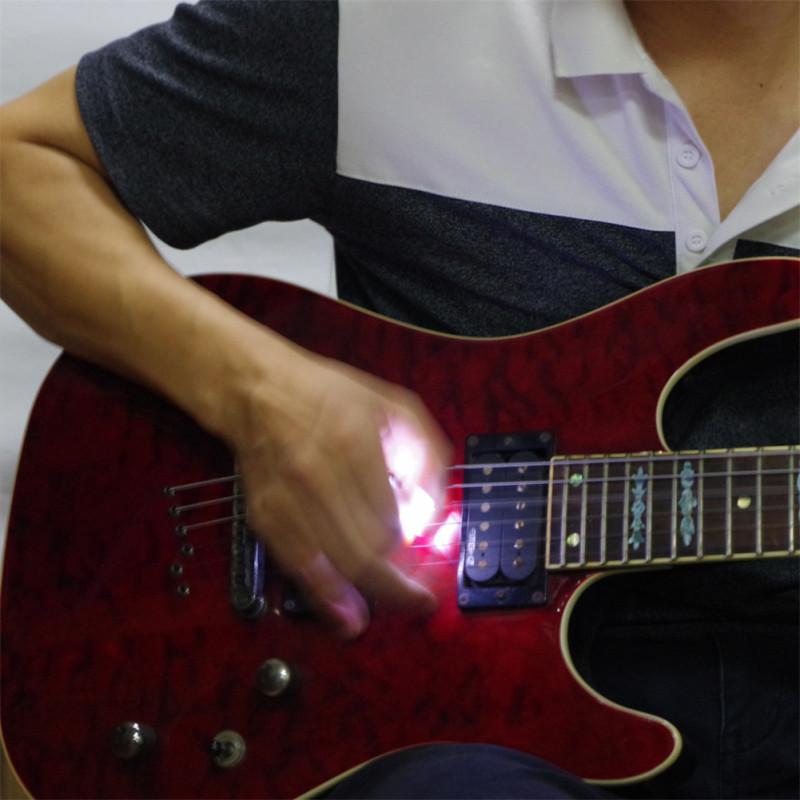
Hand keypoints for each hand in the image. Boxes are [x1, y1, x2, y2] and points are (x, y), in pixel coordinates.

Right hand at [231, 351, 449, 638]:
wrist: (257, 391)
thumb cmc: (329, 396)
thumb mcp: (393, 406)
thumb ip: (424, 453)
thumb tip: (432, 510)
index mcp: (353, 444)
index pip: (393, 519)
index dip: (414, 549)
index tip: (428, 559)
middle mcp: (317, 475)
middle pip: (367, 553)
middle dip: (399, 584)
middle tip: (418, 597)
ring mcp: (288, 499)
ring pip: (336, 568)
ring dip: (370, 596)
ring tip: (396, 610)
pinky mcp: (266, 516)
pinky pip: (300, 569)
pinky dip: (326, 598)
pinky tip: (347, 618)